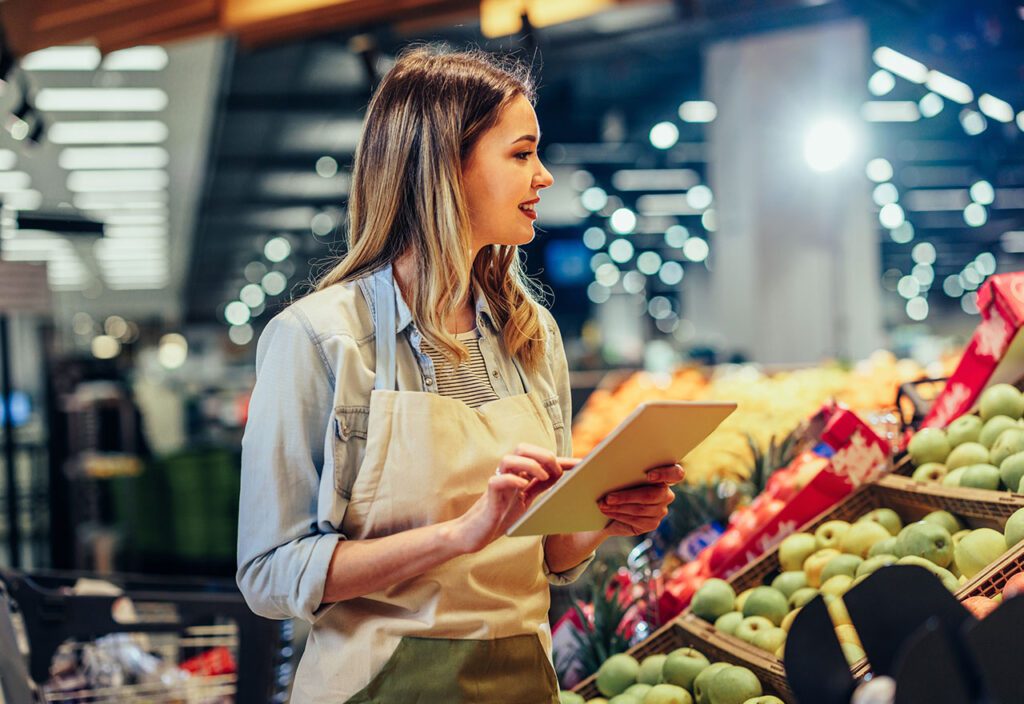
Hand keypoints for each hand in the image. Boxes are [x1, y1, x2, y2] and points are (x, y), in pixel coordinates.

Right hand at [452, 444, 577, 553]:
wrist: (476, 534)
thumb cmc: (501, 516)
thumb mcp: (527, 501)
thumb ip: (540, 487)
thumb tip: (565, 479)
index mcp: (518, 474)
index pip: (540, 460)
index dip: (562, 460)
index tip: (583, 464)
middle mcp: (507, 474)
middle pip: (522, 448)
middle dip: (543, 455)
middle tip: (557, 471)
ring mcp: (497, 482)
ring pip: (509, 459)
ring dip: (530, 464)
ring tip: (544, 477)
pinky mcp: (488, 495)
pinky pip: (498, 480)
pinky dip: (512, 480)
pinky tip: (523, 487)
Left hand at [599, 463, 683, 537]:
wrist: (610, 507)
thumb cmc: (615, 484)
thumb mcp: (619, 473)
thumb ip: (624, 468)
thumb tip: (611, 465)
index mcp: (663, 474)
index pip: (676, 473)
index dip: (666, 474)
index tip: (649, 475)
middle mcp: (666, 493)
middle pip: (652, 495)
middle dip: (627, 496)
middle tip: (608, 497)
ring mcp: (661, 510)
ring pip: (641, 509)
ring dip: (619, 507)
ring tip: (603, 504)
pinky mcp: (652, 523)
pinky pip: (636, 520)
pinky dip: (619, 515)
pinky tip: (608, 512)